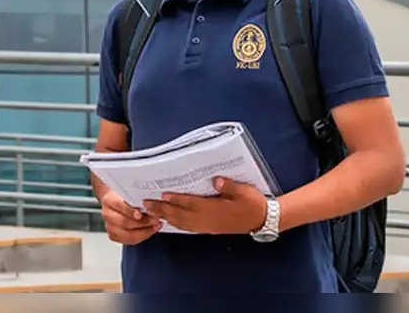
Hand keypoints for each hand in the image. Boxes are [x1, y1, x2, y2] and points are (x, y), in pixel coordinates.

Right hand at [100, 190, 162, 244]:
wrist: (114, 200)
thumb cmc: (124, 195)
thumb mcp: (129, 191)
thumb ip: (137, 197)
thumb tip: (151, 205)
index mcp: (109, 200)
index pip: (119, 206)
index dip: (130, 211)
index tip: (141, 214)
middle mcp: (107, 214)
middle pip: (123, 222)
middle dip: (142, 223)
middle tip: (155, 220)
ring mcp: (109, 226)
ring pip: (127, 234)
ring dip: (144, 232)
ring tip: (155, 227)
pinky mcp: (113, 235)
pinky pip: (128, 241)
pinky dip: (141, 237)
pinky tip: (149, 231)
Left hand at [143, 177, 266, 234]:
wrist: (262, 220)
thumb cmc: (253, 203)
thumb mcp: (244, 191)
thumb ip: (229, 186)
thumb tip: (216, 180)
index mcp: (215, 209)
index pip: (191, 203)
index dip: (176, 200)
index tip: (162, 195)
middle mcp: (208, 219)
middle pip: (181, 215)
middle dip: (162, 210)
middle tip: (146, 204)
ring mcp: (208, 226)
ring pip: (182, 223)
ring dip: (166, 217)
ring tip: (152, 212)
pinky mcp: (210, 229)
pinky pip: (189, 228)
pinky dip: (176, 224)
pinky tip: (169, 220)